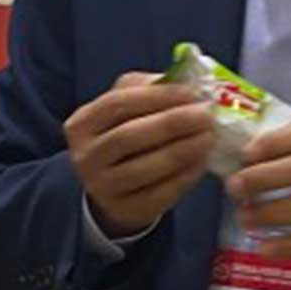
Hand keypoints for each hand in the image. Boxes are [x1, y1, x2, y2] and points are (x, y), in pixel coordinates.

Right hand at [67, 73, 215, 237]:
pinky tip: (202, 161)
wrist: (110, 186)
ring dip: (183, 149)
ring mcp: (102, 187)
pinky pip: (160, 192)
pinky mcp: (126, 209)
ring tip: (209, 136)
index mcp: (82, 124)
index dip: (157, 97)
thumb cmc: (123, 135)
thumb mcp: (124, 107)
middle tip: (206, 115)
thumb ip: (147, 88)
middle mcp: (85, 157)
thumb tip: (185, 80)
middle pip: (129, 136)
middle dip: (173, 123)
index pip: (117, 104)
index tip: (191, 93)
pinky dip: (185, 175)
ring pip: (146, 167)